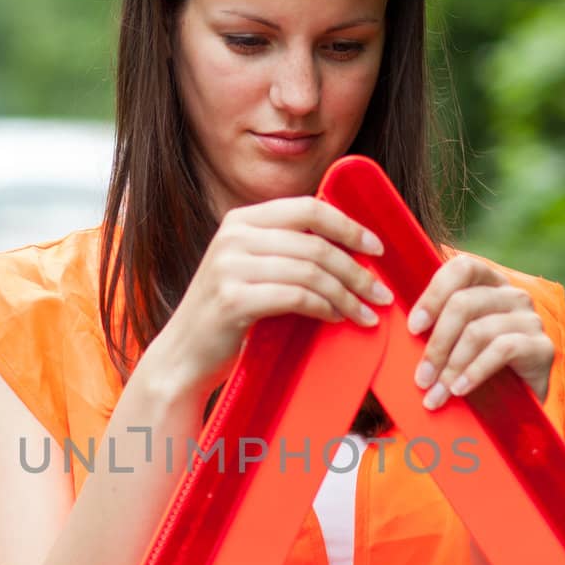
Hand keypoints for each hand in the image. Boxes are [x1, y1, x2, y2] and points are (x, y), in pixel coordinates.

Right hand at [158, 196, 392, 397]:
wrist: (184, 357)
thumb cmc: (228, 317)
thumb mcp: (251, 269)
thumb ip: (285, 250)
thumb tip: (348, 245)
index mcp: (241, 220)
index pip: (308, 208)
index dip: (348, 226)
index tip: (376, 248)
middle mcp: (233, 236)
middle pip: (315, 243)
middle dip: (356, 269)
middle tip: (380, 293)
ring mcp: (230, 267)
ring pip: (311, 271)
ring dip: (347, 295)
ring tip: (366, 313)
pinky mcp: (234, 299)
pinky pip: (297, 297)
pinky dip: (325, 308)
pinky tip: (337, 318)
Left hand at [406, 255, 553, 409]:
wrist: (524, 404)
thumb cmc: (481, 370)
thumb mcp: (456, 344)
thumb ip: (436, 329)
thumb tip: (402, 329)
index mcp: (489, 284)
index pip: (462, 268)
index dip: (434, 294)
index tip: (413, 328)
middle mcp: (512, 295)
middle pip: (464, 303)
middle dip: (437, 343)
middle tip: (421, 376)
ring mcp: (530, 319)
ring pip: (479, 331)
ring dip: (451, 366)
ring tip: (436, 392)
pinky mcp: (542, 347)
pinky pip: (501, 350)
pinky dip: (474, 372)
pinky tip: (460, 389)